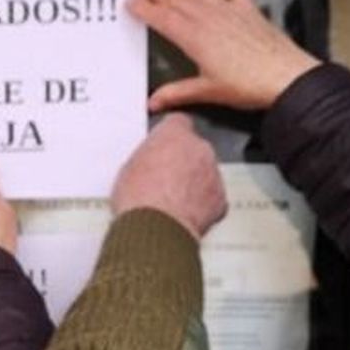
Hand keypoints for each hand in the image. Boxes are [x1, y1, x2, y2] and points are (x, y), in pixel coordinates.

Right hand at [110, 113, 226, 237]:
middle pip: (194, 149)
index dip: (170, 137)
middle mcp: (199, 148)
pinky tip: (183, 215)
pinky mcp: (220, 199)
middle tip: (163, 180)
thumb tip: (147, 163)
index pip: (178, 122)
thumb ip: (147, 156)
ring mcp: (213, 173)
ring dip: (194, 184)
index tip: (164, 147)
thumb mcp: (128, 167)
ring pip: (206, 173)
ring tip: (171, 202)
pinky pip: (213, 198)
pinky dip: (202, 205)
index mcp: (173, 134)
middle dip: (183, 162)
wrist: (155, 227)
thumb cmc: (139, 198)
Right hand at [127, 0, 320, 111]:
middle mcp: (210, 18)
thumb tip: (156, 100)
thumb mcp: (208, 92)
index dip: (143, 8)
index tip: (130, 1)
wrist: (285, 78)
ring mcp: (229, 10)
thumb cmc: (252, 84)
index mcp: (196, 38)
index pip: (162, 17)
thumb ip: (178, 94)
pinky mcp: (248, 8)